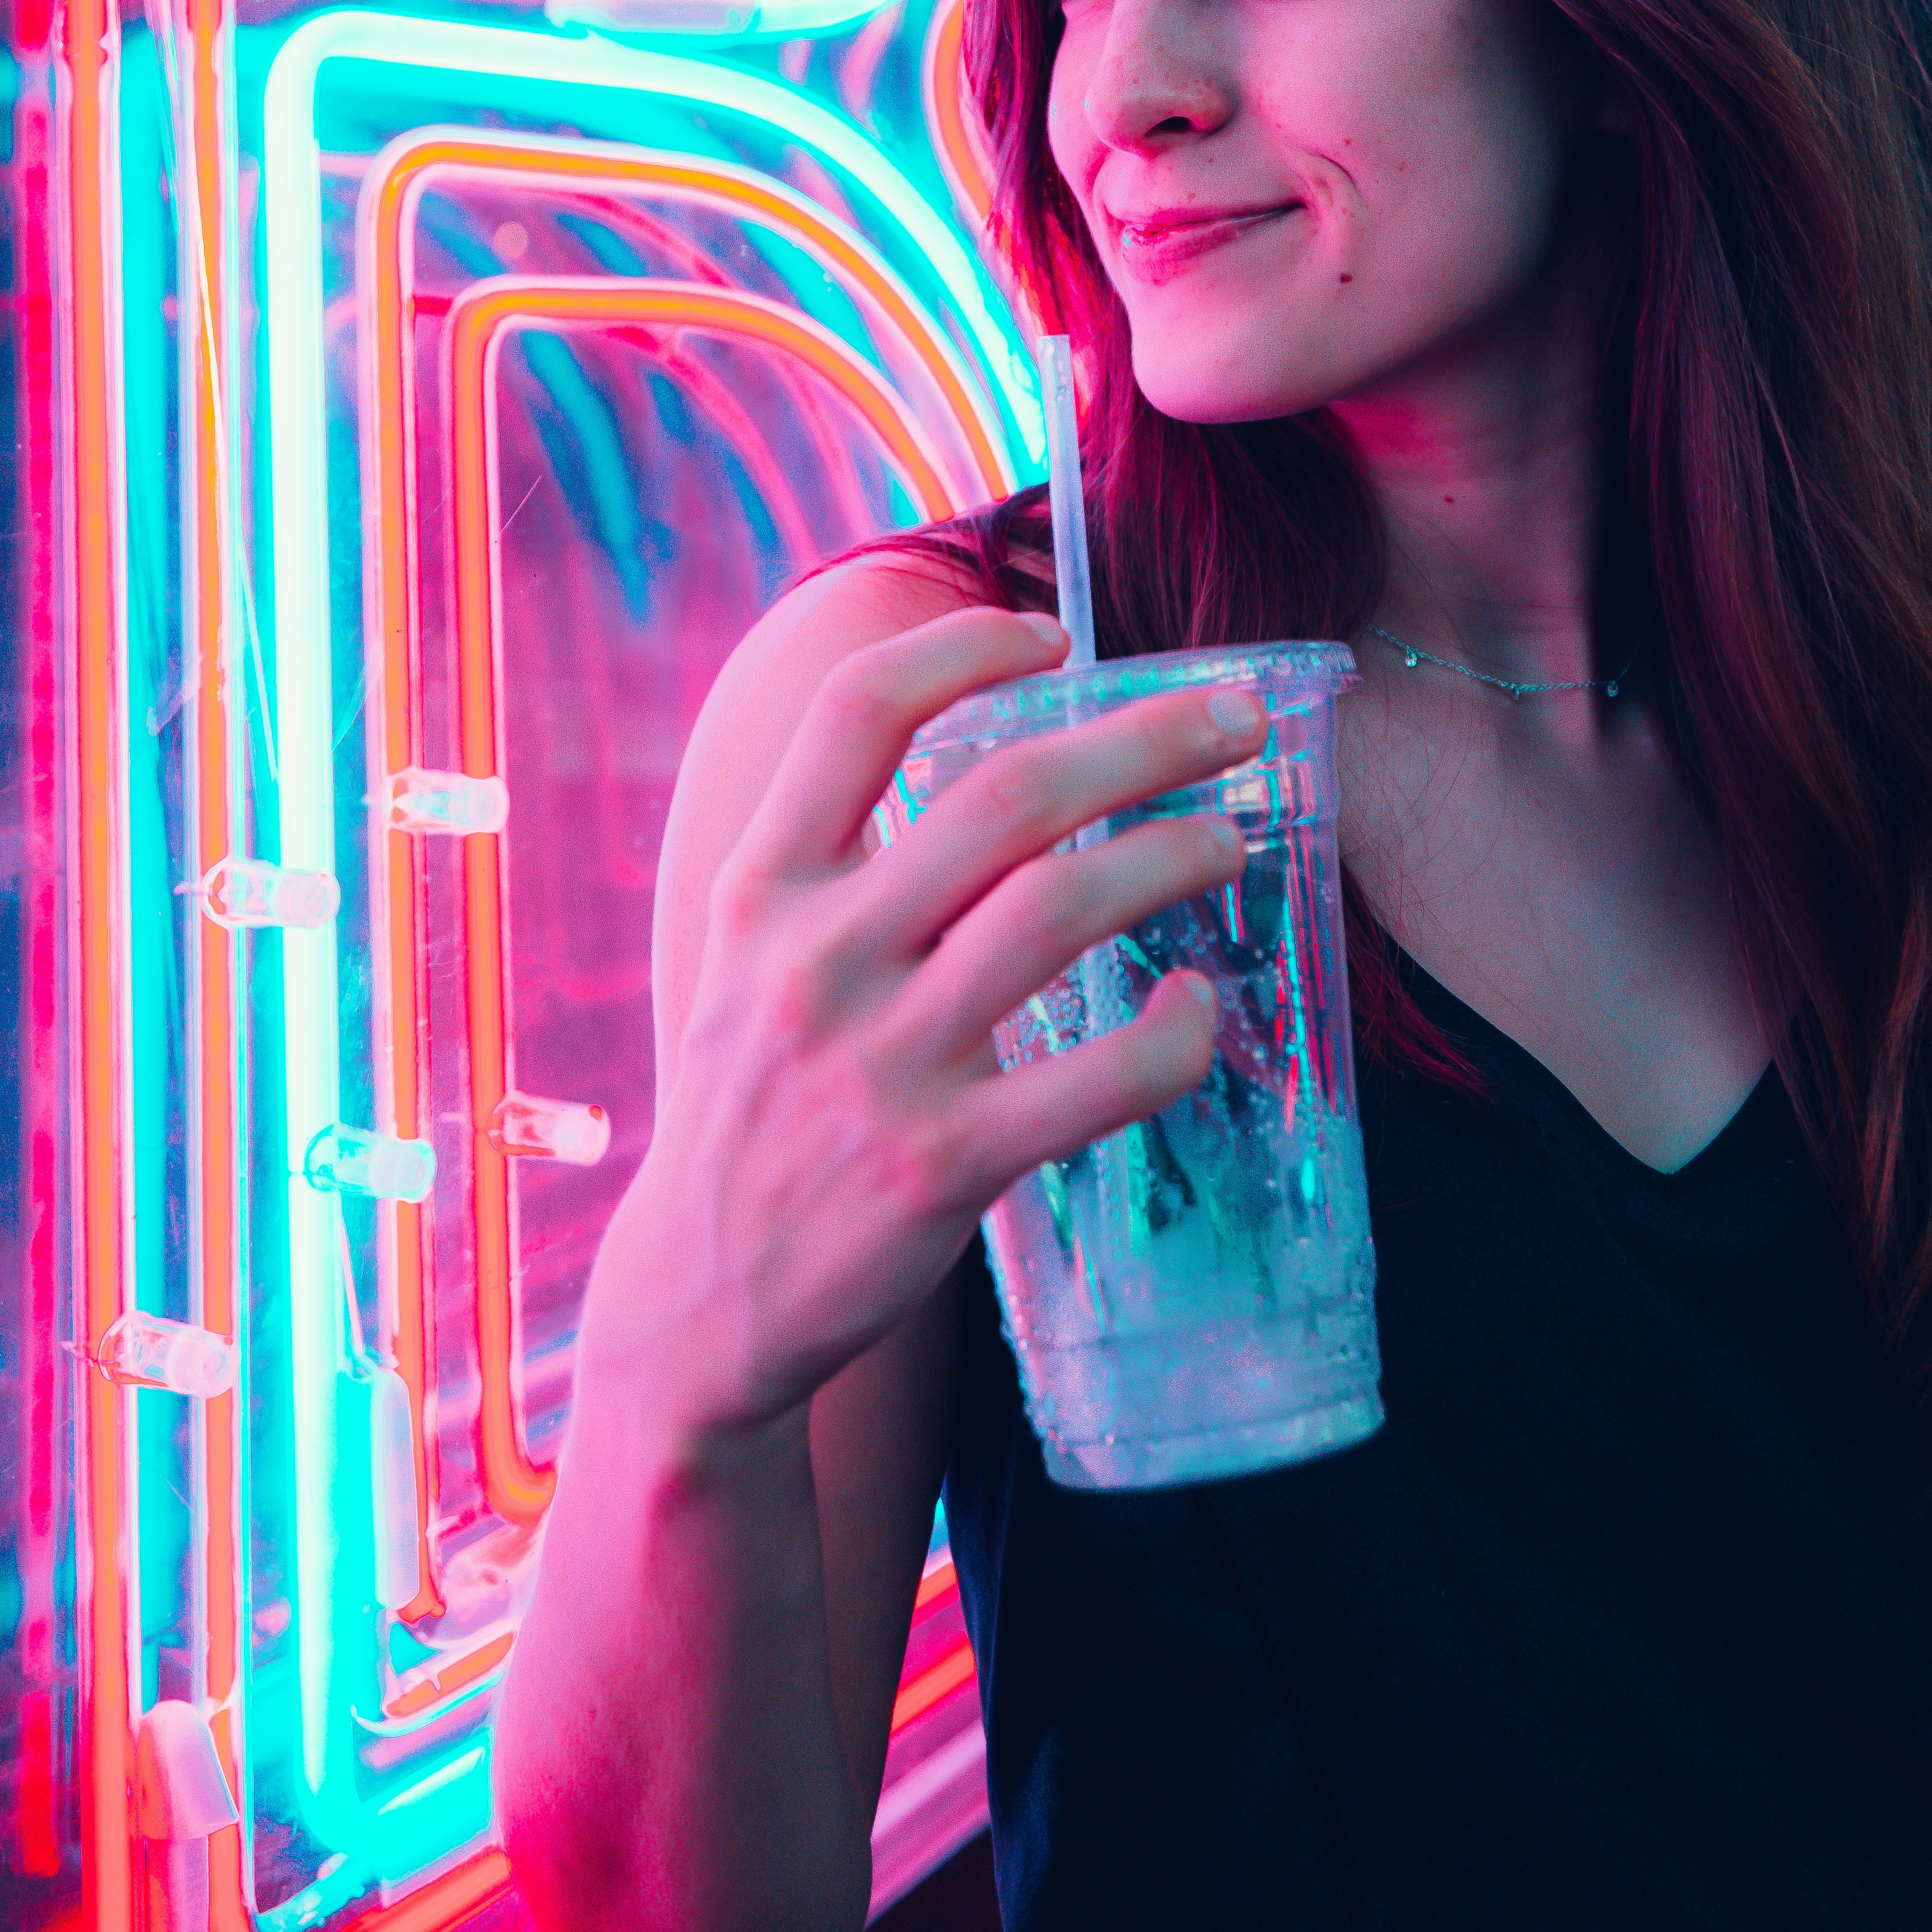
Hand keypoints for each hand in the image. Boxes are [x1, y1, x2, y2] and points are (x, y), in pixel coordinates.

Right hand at [588, 605, 1264, 1441]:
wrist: (698, 1298)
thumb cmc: (756, 1099)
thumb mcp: (748, 956)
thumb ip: (835, 863)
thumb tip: (980, 755)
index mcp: (761, 888)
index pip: (856, 714)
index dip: (963, 649)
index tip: (1052, 633)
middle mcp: (814, 958)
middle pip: (1003, 797)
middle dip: (1142, 738)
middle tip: (1233, 720)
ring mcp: (880, 1063)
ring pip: (1059, 910)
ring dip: (1170, 856)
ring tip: (1228, 840)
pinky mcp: (942, 1166)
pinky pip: (1097, 1080)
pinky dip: (1173, 1033)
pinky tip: (1200, 1006)